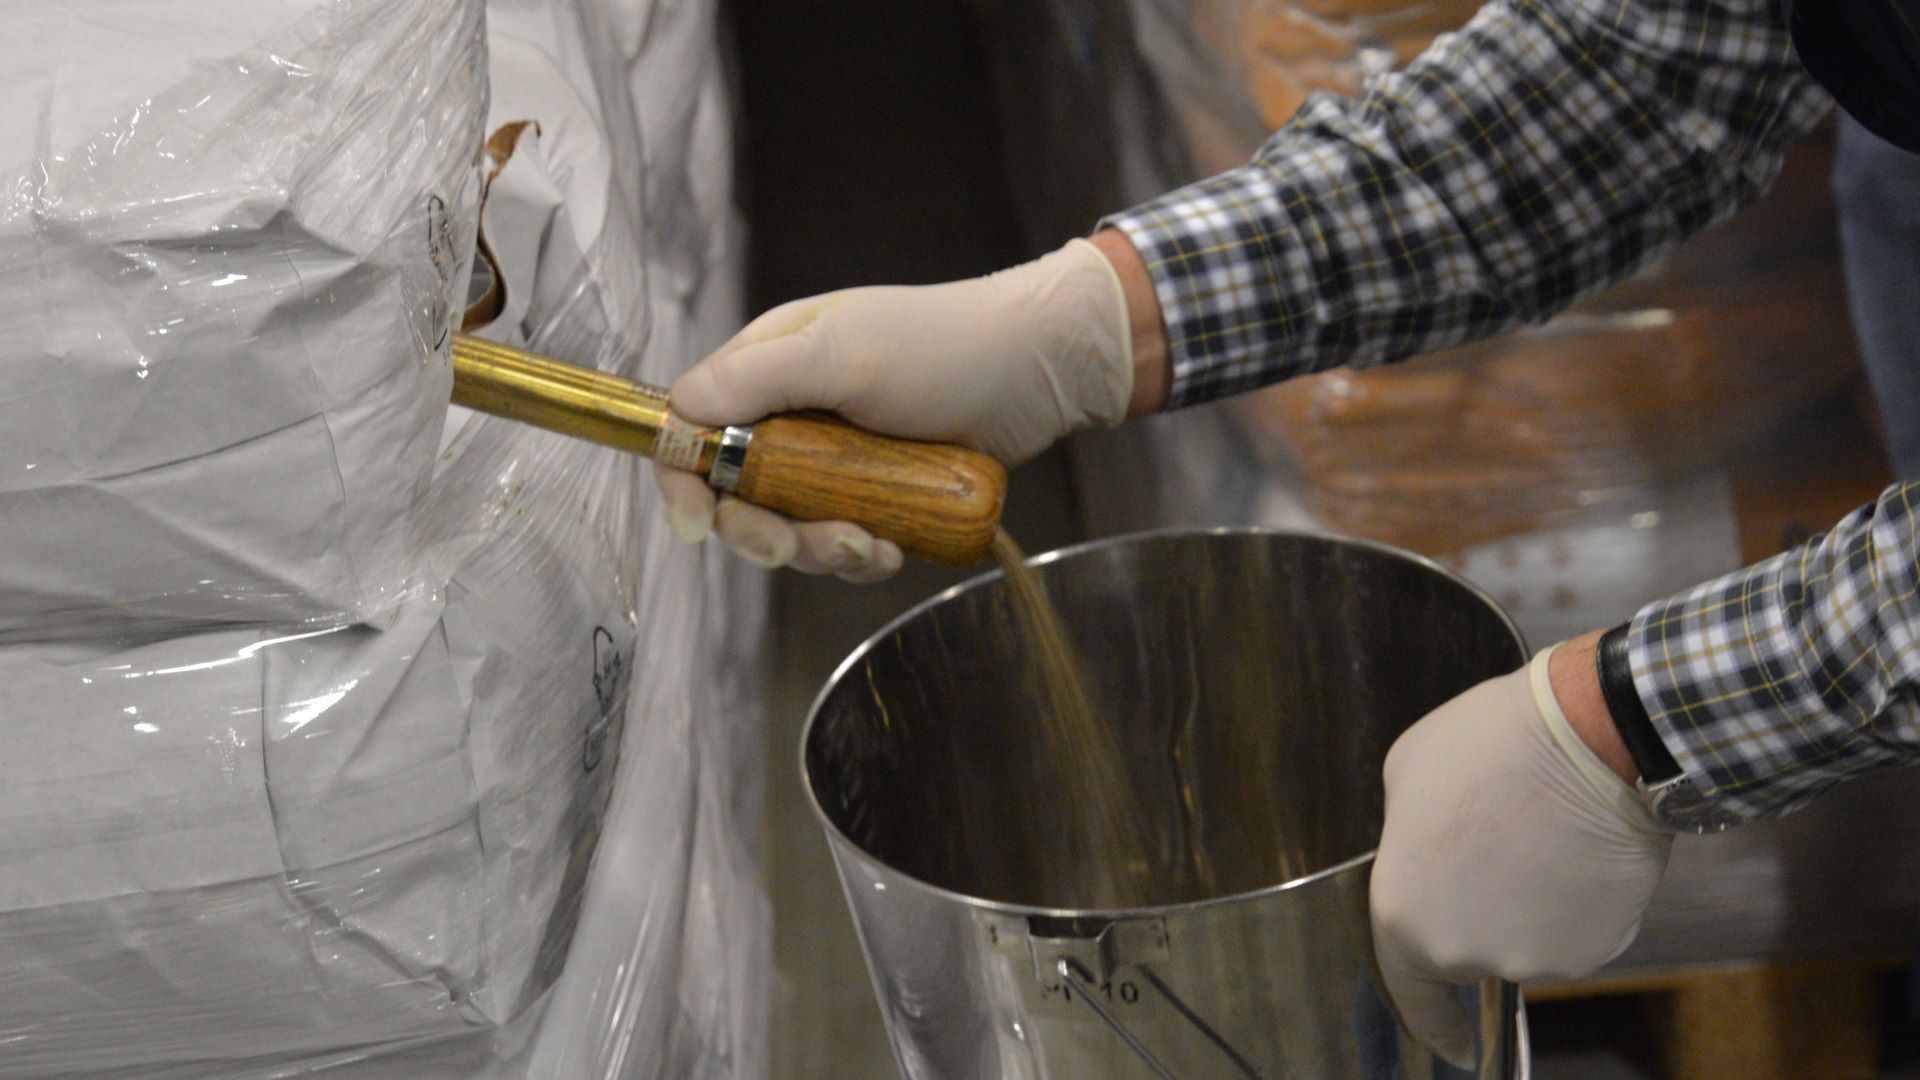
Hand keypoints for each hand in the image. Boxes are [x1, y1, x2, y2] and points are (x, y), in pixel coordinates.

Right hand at [653, 237, 1137, 579]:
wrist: (1034, 368)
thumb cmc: (941, 346)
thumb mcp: (843, 354)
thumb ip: (759, 379)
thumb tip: (681, 408)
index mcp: (768, 368)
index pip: (695, 430)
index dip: (687, 481)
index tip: (698, 525)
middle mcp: (791, 415)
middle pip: (738, 497)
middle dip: (764, 532)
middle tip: (797, 546)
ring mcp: (834, 458)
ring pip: (792, 529)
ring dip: (822, 550)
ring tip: (870, 544)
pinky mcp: (875, 492)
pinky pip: (844, 542)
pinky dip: (862, 556)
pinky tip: (893, 550)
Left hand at [1370, 643, 1672, 1065]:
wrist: (1589, 741)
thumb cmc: (1486, 747)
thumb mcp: (1407, 777)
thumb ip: (1407, 837)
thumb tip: (1427, 853)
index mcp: (1405, 917)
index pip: (1407, 988)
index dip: (1428, 1016)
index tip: (1447, 1038)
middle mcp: (1465, 952)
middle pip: (1469, 950)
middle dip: (1480, 911)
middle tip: (1498, 850)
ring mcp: (1534, 957)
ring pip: (1525, 941)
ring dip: (1528, 906)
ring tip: (1540, 838)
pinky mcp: (1596, 949)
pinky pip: (1575, 933)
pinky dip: (1575, 905)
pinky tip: (1577, 853)